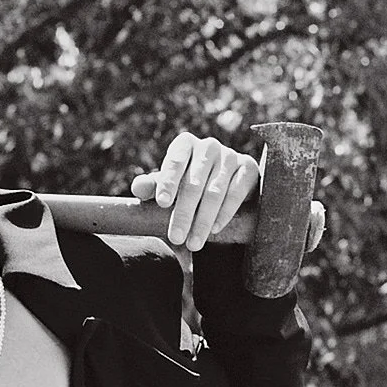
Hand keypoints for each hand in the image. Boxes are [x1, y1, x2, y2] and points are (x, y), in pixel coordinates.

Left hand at [129, 132, 259, 250]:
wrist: (224, 182)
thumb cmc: (186, 183)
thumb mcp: (168, 185)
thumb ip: (152, 186)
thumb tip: (138, 187)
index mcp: (185, 144)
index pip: (175, 161)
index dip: (168, 182)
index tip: (162, 204)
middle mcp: (209, 146)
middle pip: (194, 183)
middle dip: (184, 213)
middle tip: (176, 237)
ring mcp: (230, 156)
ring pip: (215, 192)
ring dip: (203, 220)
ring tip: (194, 243)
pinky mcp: (248, 168)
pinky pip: (236, 193)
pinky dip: (225, 213)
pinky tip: (215, 229)